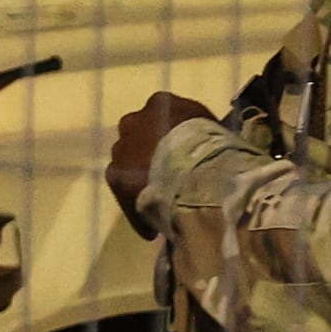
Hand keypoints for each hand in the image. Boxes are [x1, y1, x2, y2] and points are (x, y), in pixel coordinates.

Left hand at [108, 89, 210, 229]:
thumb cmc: (212, 145)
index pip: (164, 118)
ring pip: (128, 166)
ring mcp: (121, 149)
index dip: (175, 140)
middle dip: (151, 157)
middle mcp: (135, 120)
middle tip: (170, 179)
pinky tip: (154, 228)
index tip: (186, 158)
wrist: (194, 169)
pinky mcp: (115, 177)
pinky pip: (126, 196)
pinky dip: (138, 211)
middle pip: (140, 139)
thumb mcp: (216, 131)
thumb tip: (208, 150)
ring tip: (162, 205)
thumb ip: (204, 136)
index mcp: (161, 103)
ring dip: (142, 182)